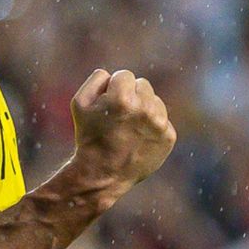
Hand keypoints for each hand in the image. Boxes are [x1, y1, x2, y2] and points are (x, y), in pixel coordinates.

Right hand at [69, 69, 175, 195]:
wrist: (103, 174)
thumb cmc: (89, 136)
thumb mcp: (79, 103)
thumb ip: (97, 79)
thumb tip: (114, 75)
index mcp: (122, 98)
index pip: (124, 75)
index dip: (112, 89)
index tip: (107, 105)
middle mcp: (145, 109)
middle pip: (142, 84)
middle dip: (130, 95)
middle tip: (118, 117)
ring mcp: (160, 124)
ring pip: (155, 100)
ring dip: (143, 108)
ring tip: (128, 128)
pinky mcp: (169, 137)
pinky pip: (162, 118)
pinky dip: (152, 126)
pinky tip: (138, 138)